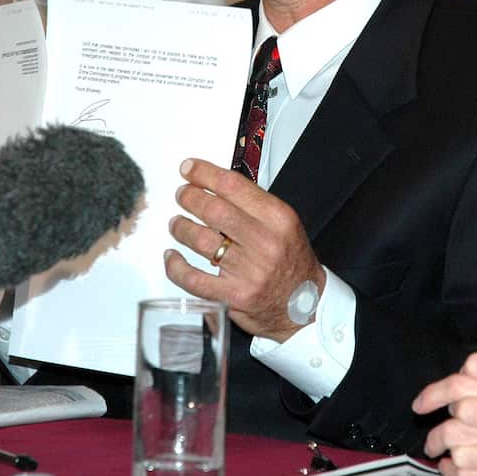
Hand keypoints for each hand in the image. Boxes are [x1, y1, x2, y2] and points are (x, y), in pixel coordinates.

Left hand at [164, 158, 325, 342]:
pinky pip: (193, 279)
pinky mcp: (234, 296)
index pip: (233, 186)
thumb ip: (253, 205)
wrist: (305, 306)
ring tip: (177, 224)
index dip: (204, 173)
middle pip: (214, 210)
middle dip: (189, 198)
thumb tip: (213, 184)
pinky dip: (175, 266)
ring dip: (181, 228)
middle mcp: (265, 243)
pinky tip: (171, 257)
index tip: (188, 169)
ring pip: (200, 241)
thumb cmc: (291, 261)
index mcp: (278, 219)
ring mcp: (249, 271)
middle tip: (182, 196)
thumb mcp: (284, 225)